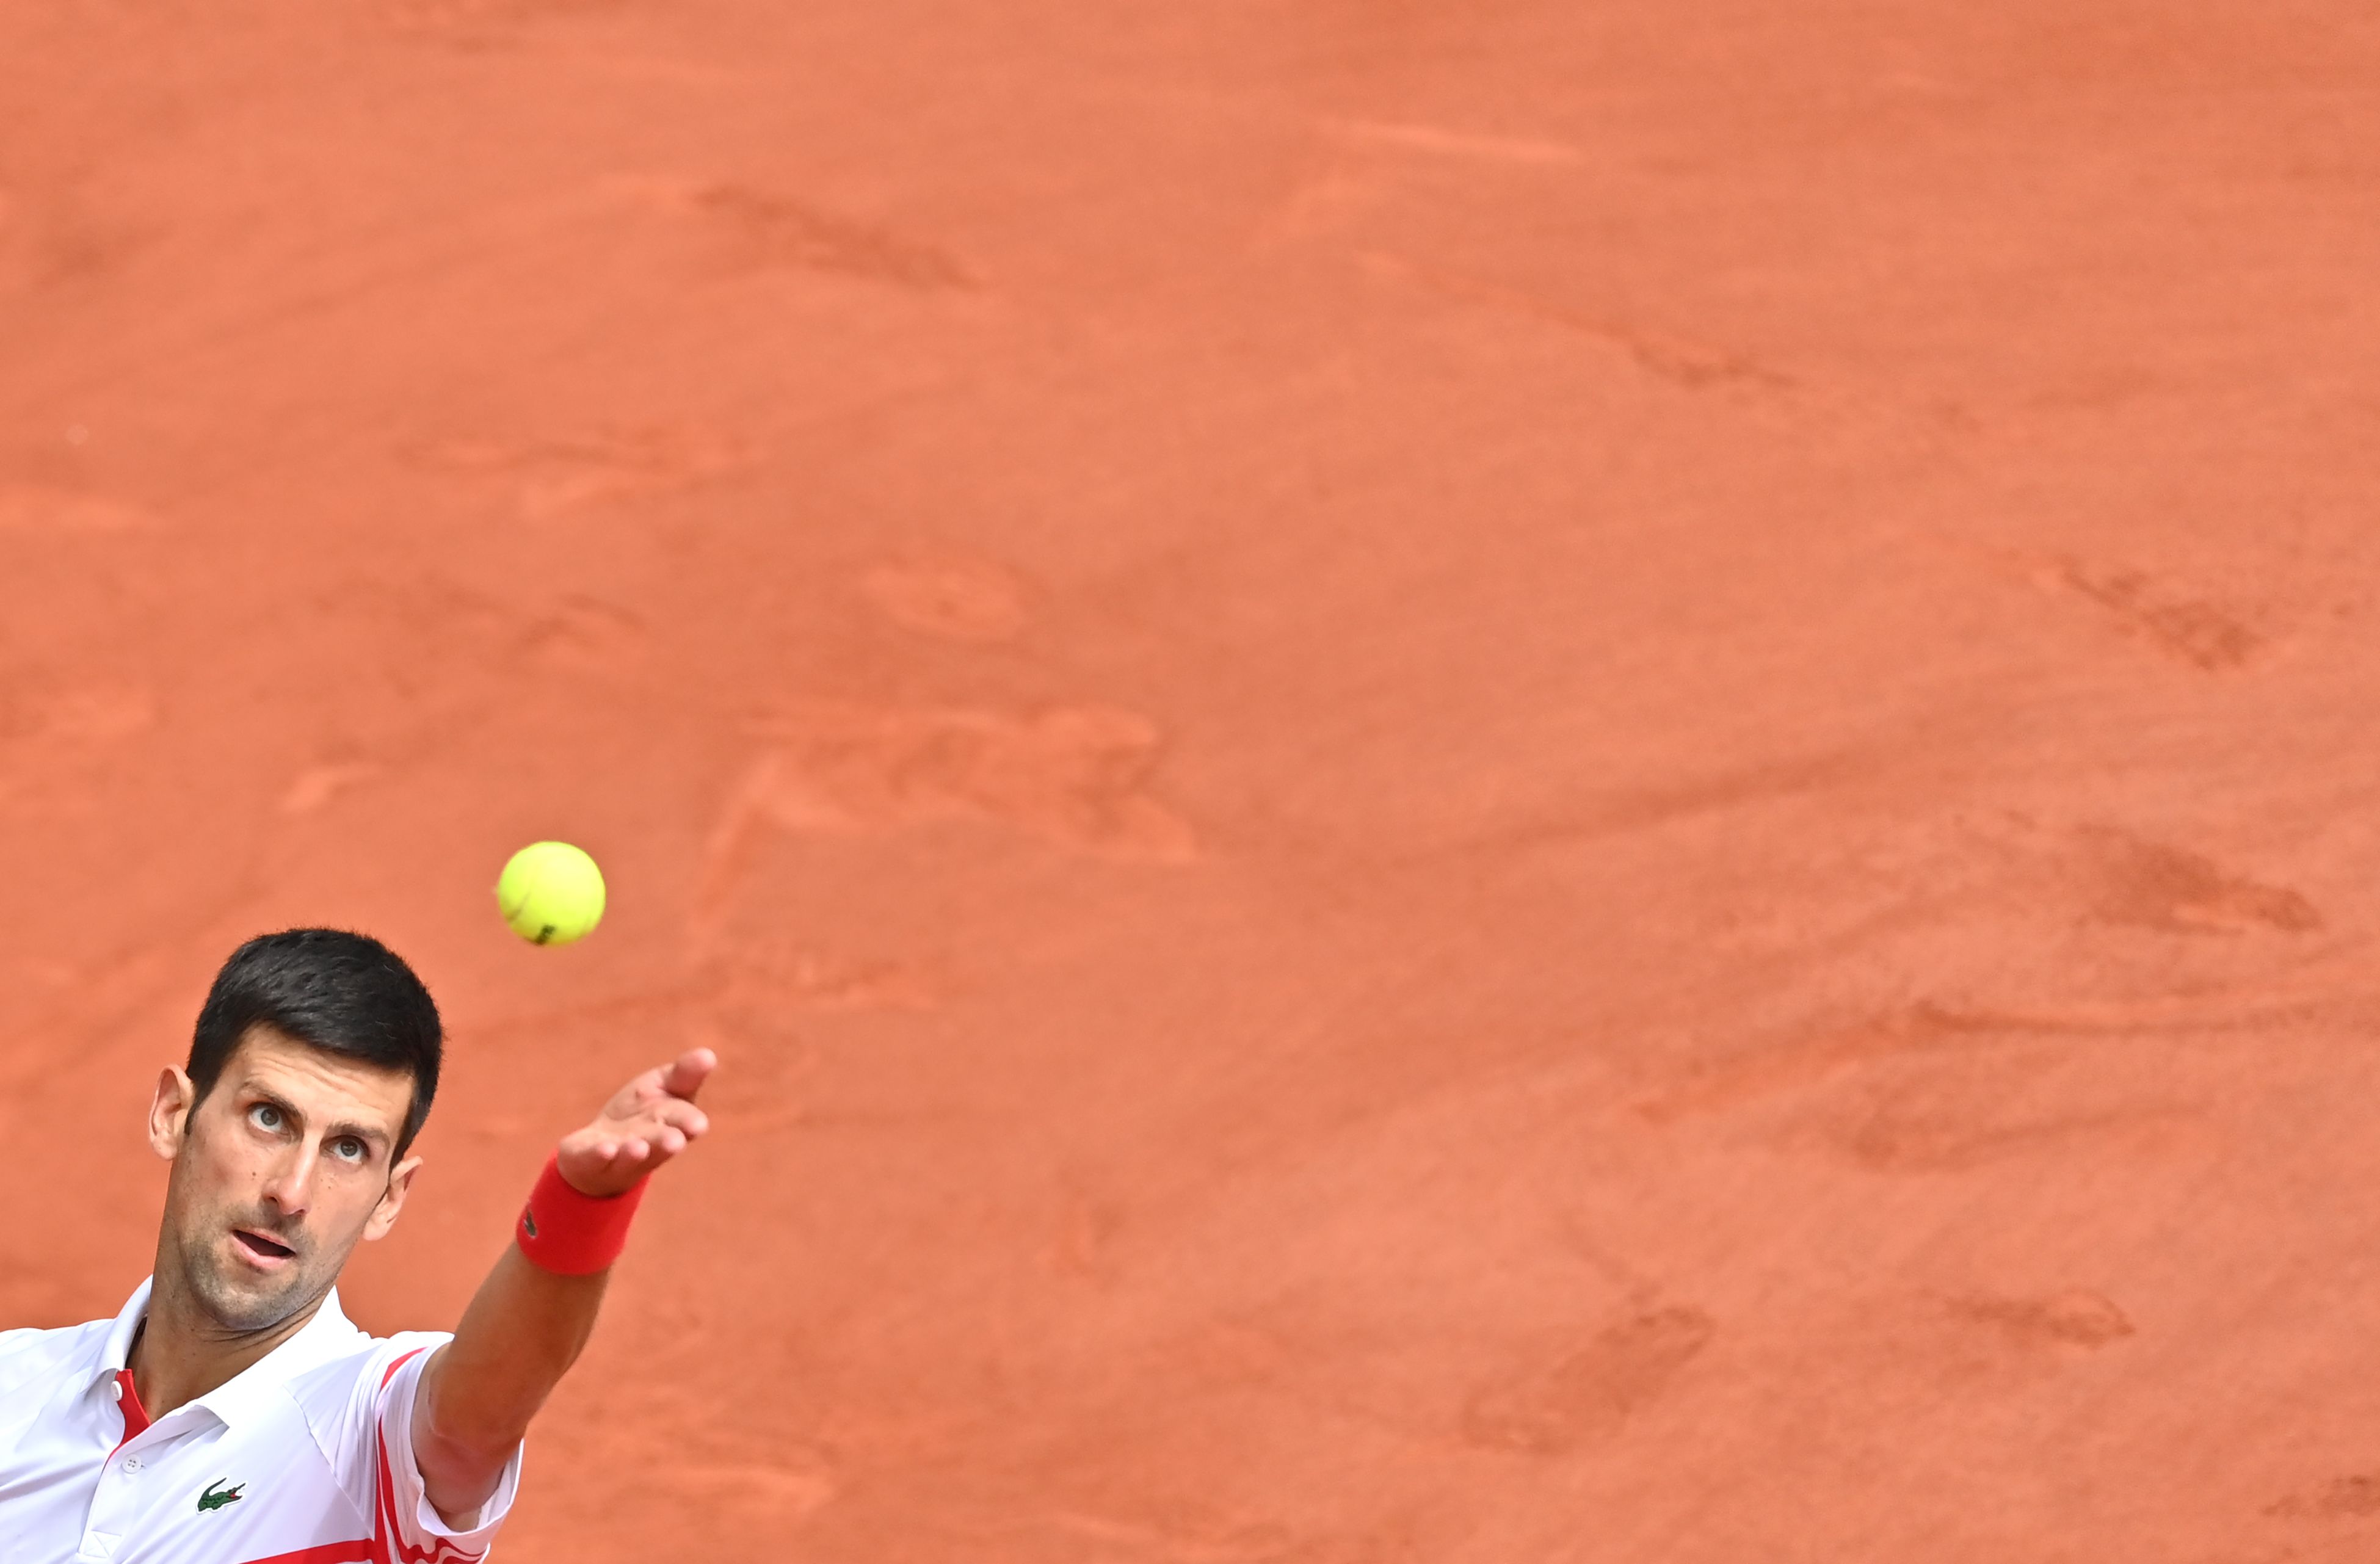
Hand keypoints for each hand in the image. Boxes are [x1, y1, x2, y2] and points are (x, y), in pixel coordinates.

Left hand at [556, 1048, 716, 1197]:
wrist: (598, 1151)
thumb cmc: (640, 1114)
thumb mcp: (663, 1086)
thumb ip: (684, 1074)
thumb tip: (708, 1054)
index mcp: (671, 1124)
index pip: (683, 1121)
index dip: (690, 1123)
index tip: (698, 1125)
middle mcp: (648, 1144)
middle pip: (659, 1143)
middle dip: (666, 1143)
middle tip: (675, 1142)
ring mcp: (618, 1156)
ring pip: (628, 1156)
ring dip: (633, 1152)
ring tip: (637, 1147)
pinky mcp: (588, 1160)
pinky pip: (593, 1160)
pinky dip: (599, 1156)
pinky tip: (604, 1150)